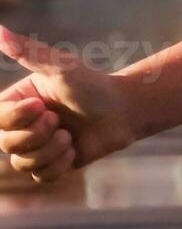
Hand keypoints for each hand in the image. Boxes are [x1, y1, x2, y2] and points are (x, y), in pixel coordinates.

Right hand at [0, 26, 137, 182]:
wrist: (123, 110)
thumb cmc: (93, 84)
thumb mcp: (61, 67)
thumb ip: (29, 52)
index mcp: (17, 102)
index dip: (17, 119)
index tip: (43, 106)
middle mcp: (22, 125)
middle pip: (6, 144)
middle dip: (36, 135)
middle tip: (60, 122)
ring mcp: (37, 145)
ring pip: (22, 163)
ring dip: (50, 151)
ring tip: (69, 137)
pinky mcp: (54, 162)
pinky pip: (42, 175)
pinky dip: (60, 164)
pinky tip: (74, 149)